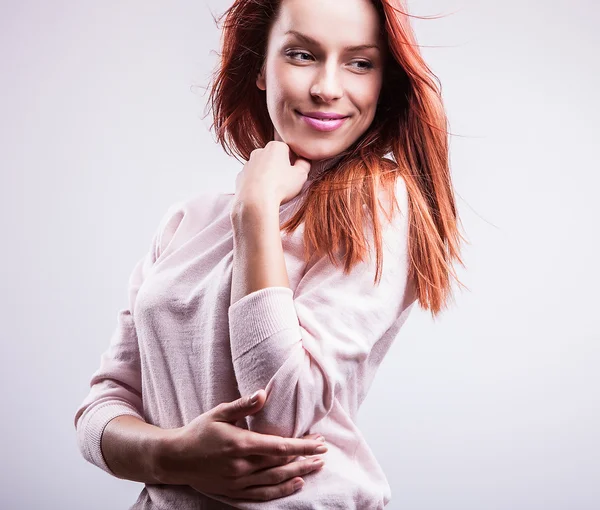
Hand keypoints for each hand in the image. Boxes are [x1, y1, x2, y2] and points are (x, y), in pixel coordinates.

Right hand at [153, 389, 326, 501]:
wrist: (175, 458)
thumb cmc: (198, 431)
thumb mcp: (219, 413)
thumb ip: (242, 405)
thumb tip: (263, 394)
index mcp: (241, 444)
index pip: (280, 447)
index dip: (302, 446)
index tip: (319, 442)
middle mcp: (242, 466)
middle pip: (282, 465)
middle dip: (305, 457)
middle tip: (323, 451)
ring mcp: (239, 482)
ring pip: (276, 481)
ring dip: (299, 474)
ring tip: (317, 467)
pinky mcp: (234, 492)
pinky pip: (263, 495)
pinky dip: (282, 491)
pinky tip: (296, 484)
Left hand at [233, 141, 311, 206]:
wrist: (255, 202)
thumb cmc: (279, 188)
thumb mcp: (301, 175)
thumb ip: (305, 164)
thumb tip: (303, 161)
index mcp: (275, 147)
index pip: (288, 150)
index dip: (294, 163)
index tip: (295, 174)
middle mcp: (259, 151)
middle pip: (274, 158)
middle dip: (280, 168)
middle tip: (285, 183)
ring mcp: (248, 164)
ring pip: (262, 168)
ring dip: (268, 176)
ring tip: (273, 190)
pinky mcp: (240, 176)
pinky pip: (252, 178)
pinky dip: (257, 184)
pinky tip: (262, 193)